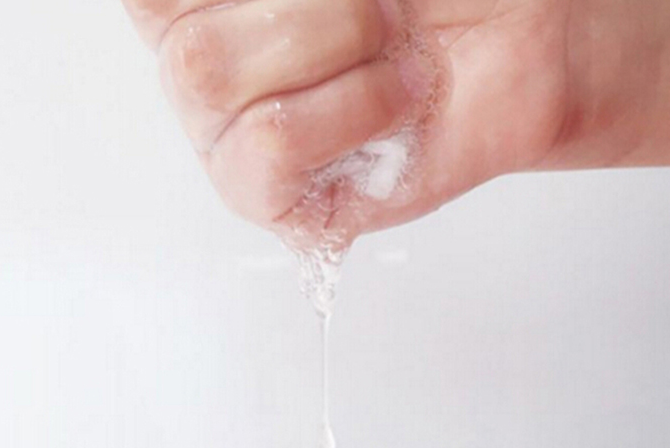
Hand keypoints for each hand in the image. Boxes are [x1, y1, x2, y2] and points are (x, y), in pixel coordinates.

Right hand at [120, 0, 669, 245]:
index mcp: (204, 12)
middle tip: (378, 16)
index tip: (284, 4)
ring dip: (329, 48)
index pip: (149, 4)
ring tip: (394, 62)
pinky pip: (267, 148)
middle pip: (180, 42)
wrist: (519, 35)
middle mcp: (209, 82)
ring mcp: (237, 148)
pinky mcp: (285, 204)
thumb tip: (218, 2)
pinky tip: (393, 108)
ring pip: (207, 79)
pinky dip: (346, 111)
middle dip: (304, 12)